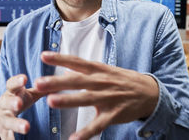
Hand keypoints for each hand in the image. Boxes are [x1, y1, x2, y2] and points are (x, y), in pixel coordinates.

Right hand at [0, 74, 44, 138]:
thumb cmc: (17, 100)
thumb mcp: (27, 93)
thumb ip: (40, 88)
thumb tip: (58, 82)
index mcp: (11, 92)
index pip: (12, 85)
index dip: (17, 81)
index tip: (24, 78)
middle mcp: (5, 105)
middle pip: (7, 103)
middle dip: (13, 103)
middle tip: (19, 104)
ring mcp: (4, 119)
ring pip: (8, 121)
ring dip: (17, 124)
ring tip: (26, 127)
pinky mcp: (4, 132)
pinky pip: (7, 137)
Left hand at [35, 51, 158, 139]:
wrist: (150, 92)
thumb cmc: (122, 80)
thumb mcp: (105, 70)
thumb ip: (85, 71)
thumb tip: (65, 69)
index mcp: (98, 70)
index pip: (76, 62)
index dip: (60, 58)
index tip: (43, 56)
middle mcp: (102, 82)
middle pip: (77, 81)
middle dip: (57, 82)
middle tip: (38, 83)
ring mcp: (108, 98)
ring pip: (86, 99)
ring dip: (68, 101)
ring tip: (50, 102)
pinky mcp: (114, 114)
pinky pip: (98, 125)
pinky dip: (86, 133)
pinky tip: (73, 139)